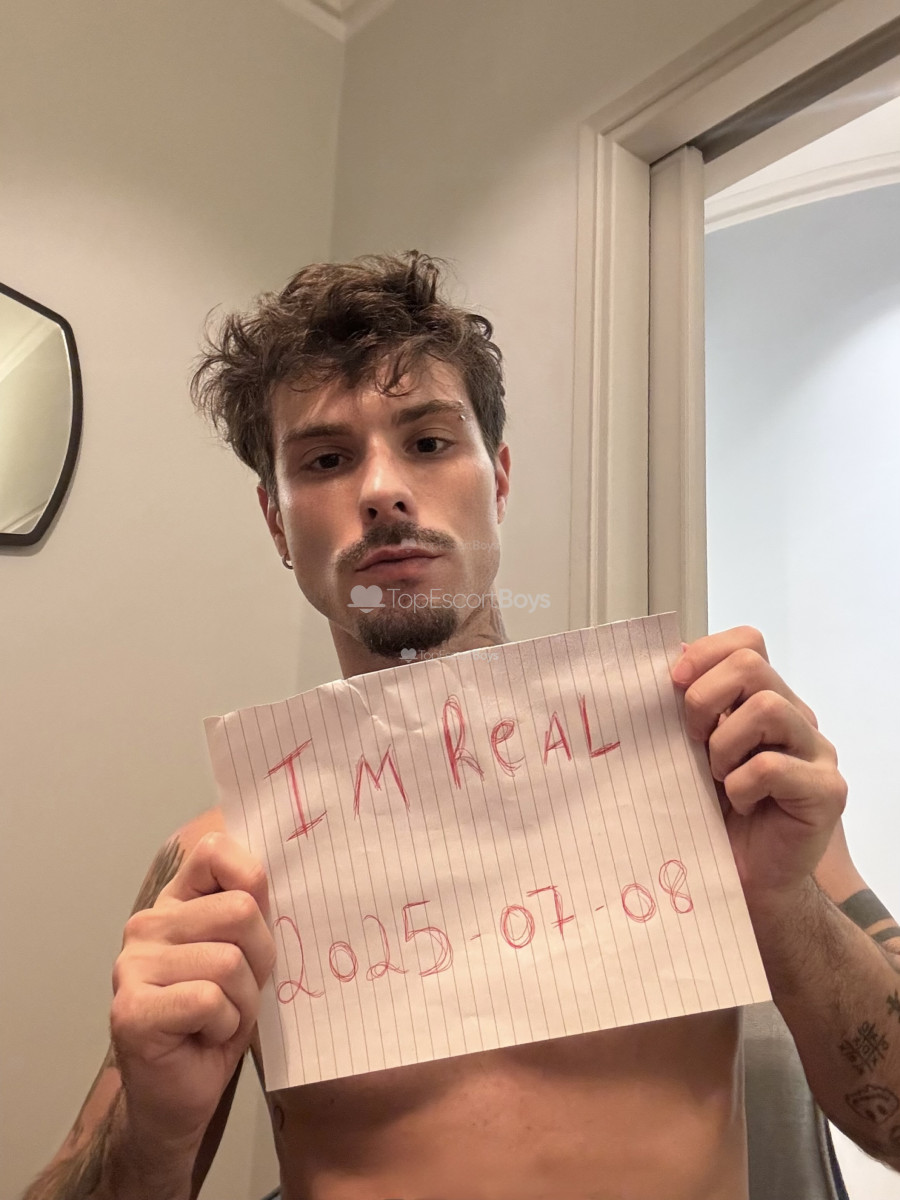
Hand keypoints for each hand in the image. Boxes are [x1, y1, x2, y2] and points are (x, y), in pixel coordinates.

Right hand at [110, 833, 275, 1152]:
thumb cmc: (218, 1021)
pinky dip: (223, 1025)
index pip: (215, 852)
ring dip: (242, 1001)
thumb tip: (292, 868)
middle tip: (239, 992)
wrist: (180, 1098)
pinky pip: (209, 999)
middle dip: (260, 958)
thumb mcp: (246, 954)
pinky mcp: (132, 1009)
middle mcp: (147, 925)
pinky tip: (203, 1037)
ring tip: (220, 1018)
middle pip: (240, 910)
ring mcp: (132, 966)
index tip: (257, 921)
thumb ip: (252, 910)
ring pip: (229, 960)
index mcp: (175, 902)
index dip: (252, 881)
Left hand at [672, 627, 846, 898]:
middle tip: (692, 740)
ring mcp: (816, 752)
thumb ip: (687, 709)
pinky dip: (741, 785)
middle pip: (752, 664)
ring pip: (768, 708)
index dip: (705, 653)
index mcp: (764, 699)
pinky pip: (772, 766)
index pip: (747, 642)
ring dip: (725, 744)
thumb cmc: (715, 813)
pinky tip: (740, 805)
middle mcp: (795, 717)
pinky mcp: (825, 790)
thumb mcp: (690, 751)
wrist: (745, 879)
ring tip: (718, 777)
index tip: (672, 682)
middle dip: (705, 698)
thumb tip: (662, 662)